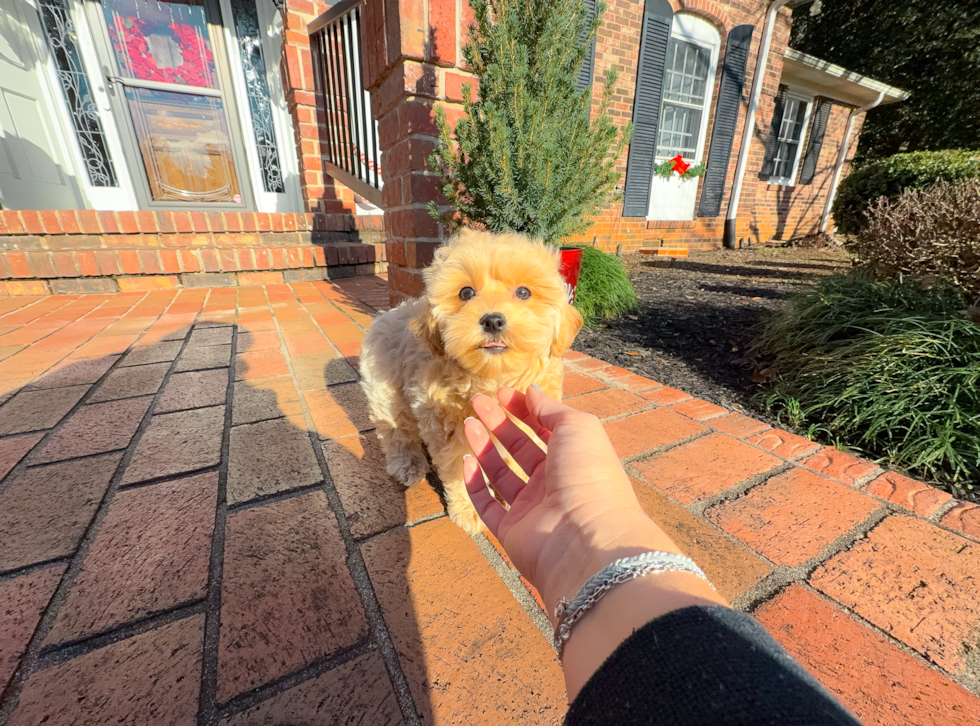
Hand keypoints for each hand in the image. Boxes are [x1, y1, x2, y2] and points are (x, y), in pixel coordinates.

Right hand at [464, 385, 725, 697]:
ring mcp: (532, 509)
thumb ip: (551, 409)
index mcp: (574, 457)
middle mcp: (554, 483)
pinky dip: (476, 484)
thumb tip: (532, 392)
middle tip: (477, 402)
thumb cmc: (588, 475)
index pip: (545, 428)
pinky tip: (466, 461)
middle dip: (499, 423)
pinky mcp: (511, 532)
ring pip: (501, 474)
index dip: (524, 409)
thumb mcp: (577, 428)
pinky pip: (489, 505)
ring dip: (484, 447)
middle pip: (520, 448)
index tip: (502, 392)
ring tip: (467, 423)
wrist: (585, 539)